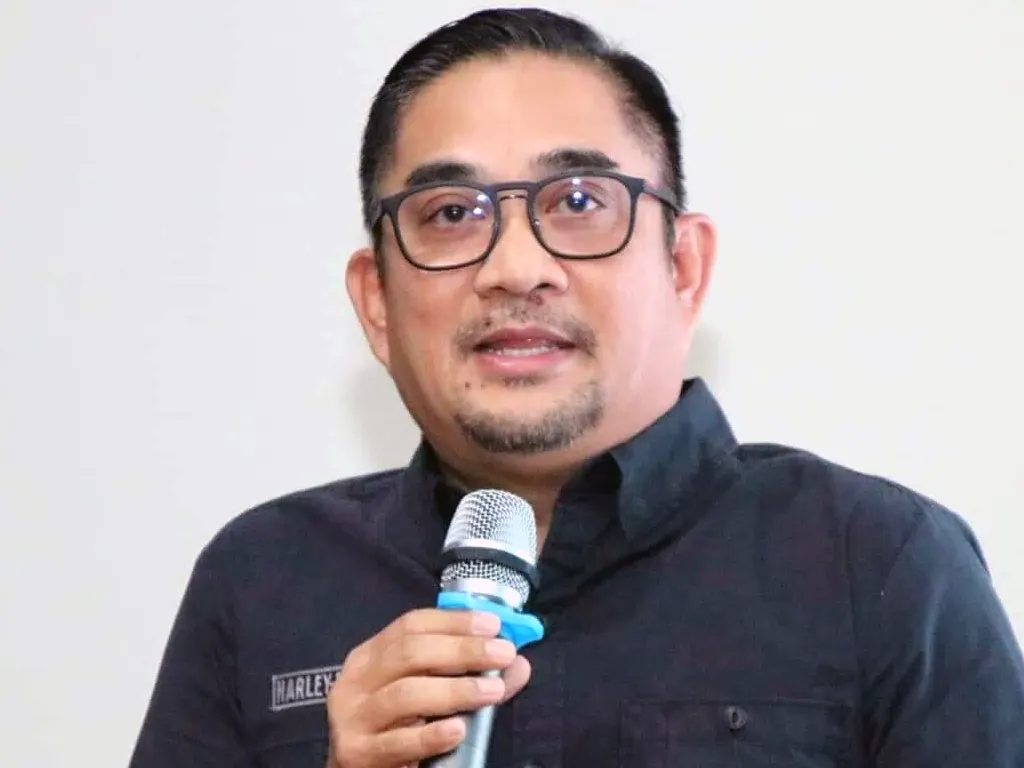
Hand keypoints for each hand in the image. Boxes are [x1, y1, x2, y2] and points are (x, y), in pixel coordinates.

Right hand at [325, 608, 531, 767]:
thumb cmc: (391, 725)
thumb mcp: (423, 692)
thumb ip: (469, 676)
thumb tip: (517, 665)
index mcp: (371, 656)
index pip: (411, 625)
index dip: (454, 622)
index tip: (492, 625)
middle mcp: (358, 681)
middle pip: (410, 654)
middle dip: (463, 651)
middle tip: (502, 654)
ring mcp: (355, 717)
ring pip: (406, 694)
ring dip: (455, 690)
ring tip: (491, 690)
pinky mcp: (358, 753)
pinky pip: (398, 742)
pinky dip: (431, 735)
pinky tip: (458, 730)